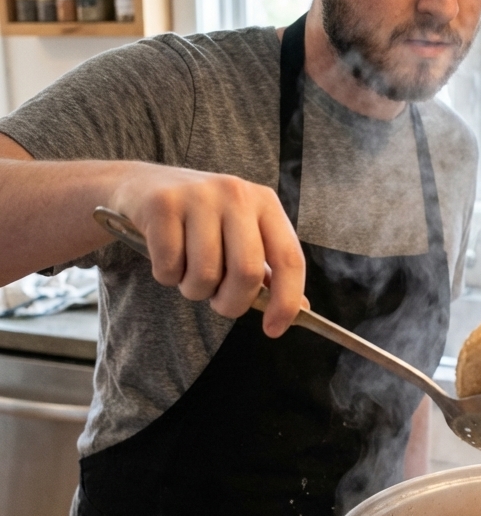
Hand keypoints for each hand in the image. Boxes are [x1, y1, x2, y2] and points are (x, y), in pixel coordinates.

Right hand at [110, 165, 303, 336]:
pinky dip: (166, 276)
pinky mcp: (163, 204)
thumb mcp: (240, 234)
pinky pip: (169, 266)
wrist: (142, 185)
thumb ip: (269, 270)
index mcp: (265, 203)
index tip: (274, 330)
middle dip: (232, 303)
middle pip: (247, 272)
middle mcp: (236, 194)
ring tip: (188, 272)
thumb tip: (302, 310)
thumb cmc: (199, 220)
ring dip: (194, 290)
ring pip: (205, 274)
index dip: (286, 301)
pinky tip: (167, 257)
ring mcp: (199, 196)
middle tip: (219, 302)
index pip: (290, 258)